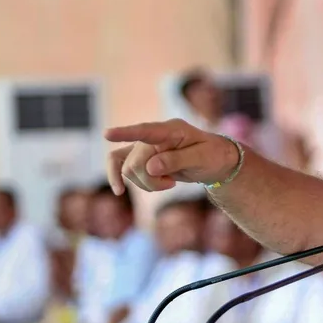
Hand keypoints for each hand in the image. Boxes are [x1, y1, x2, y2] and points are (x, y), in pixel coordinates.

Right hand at [105, 119, 239, 193]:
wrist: (214, 161)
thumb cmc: (212, 156)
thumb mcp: (202, 158)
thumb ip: (177, 160)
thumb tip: (150, 167)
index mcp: (173, 130)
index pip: (147, 131)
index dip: (127, 133)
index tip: (107, 134)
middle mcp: (155, 135)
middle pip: (135, 162)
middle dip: (150, 180)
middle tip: (171, 183)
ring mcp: (146, 145)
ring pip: (128, 168)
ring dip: (145, 183)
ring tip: (168, 183)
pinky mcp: (141, 157)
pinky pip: (120, 164)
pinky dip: (117, 177)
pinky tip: (119, 192)